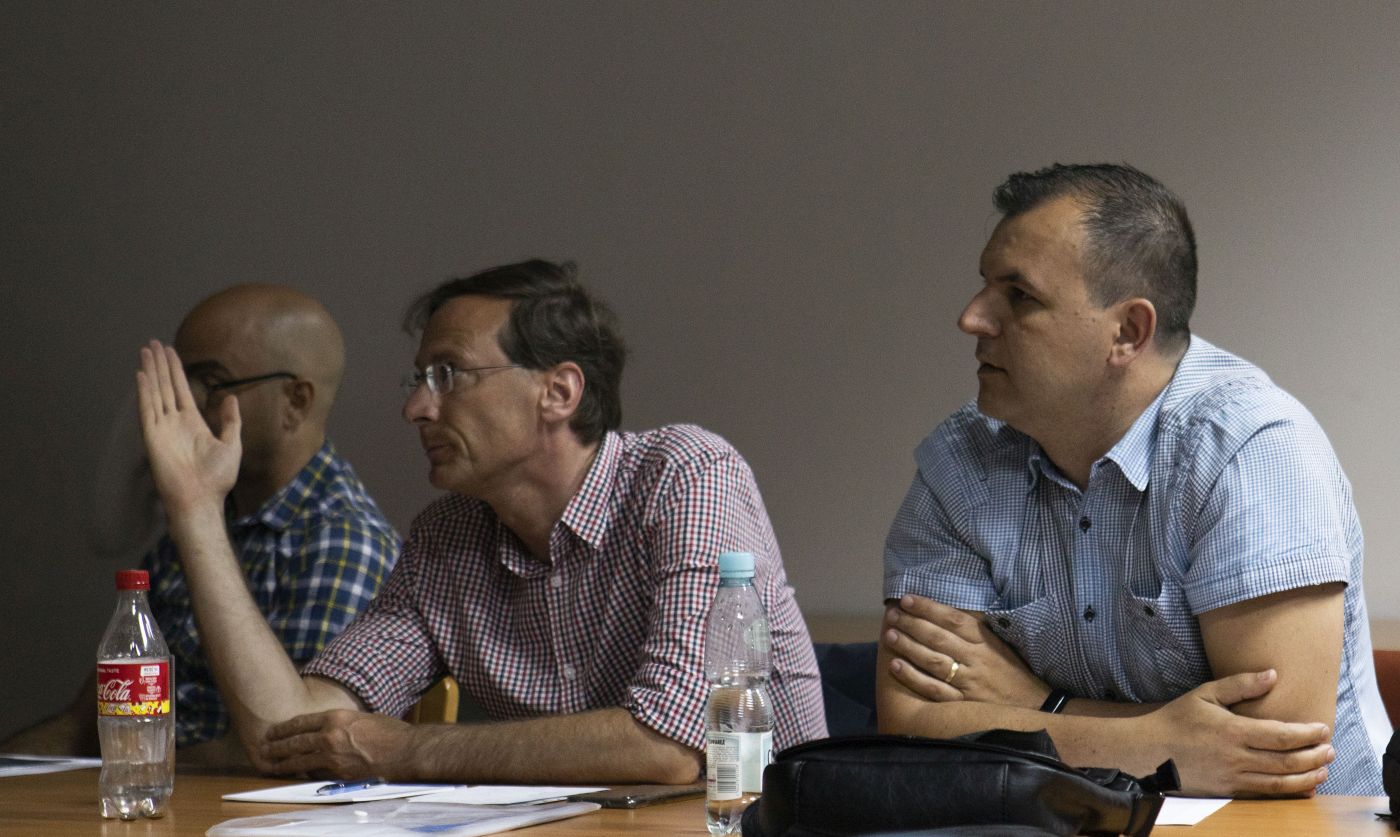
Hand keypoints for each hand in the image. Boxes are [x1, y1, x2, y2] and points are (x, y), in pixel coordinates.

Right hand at [136, 341, 240, 516]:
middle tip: (153, 343)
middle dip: (160, 365)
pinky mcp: (153, 437)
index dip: (175, 370)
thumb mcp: (231, 444)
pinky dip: (145, 393)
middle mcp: (174, 422)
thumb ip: (231, 420)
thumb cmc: (217, 479)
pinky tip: (142, 375)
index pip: (180, 390)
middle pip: (165, 386)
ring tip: (146, 351)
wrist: (202, 500)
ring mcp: (162, 428)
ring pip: (155, 393)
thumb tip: (231, 397)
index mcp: (192, 422)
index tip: (169, 352)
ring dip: (150, 372)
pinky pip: (147, 410)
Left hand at [259, 709, 417, 779]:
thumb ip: (344, 723)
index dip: (284, 727)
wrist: (405, 751)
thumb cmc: (391, 732)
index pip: (301, 722)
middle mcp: (330, 736)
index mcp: (337, 717)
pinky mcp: (338, 774)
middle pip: (295, 742)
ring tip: (271, 763)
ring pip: (299, 760)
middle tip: (264, 748)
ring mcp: (332, 757)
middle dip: (277, 746)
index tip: (273, 731)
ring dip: (283, 763)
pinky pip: (315, 773)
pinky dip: (304, 773)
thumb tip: (333, 729)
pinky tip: (296, 774)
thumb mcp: (364, 718)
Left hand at [882, 594, 1048, 707]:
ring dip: (909, 647)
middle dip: (912, 624)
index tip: (907, 599)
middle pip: (938, 638)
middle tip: (892, 615)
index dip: (928, 607)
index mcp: (986, 642)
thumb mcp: (999, 646)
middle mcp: (976, 659)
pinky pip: (934, 690)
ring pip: (933, 661)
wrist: (1036, 709)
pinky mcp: (963, 704)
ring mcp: (969, 682)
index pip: (953, 619)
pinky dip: (913, 677)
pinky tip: (896, 666)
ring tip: (889, 635)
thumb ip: (976, 629)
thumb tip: (945, 610)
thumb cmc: (1013, 673)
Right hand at [1148, 670, 1332, 796]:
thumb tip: (1272, 675)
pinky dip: (1288, 793)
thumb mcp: (1205, 694)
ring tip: (1323, 770)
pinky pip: (1264, 794)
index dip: (1307, 733)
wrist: (1149, 751)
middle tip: (1330, 750)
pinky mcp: (1228, 791)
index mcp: (1233, 730)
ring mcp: (1232, 777)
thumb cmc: (1177, 719)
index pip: (1281, 735)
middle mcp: (1236, 757)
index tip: (1323, 729)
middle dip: (1313, 756)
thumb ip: (1240, 685)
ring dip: (1306, 777)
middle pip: (1286, 761)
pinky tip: (1302, 788)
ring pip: (1279, 782)